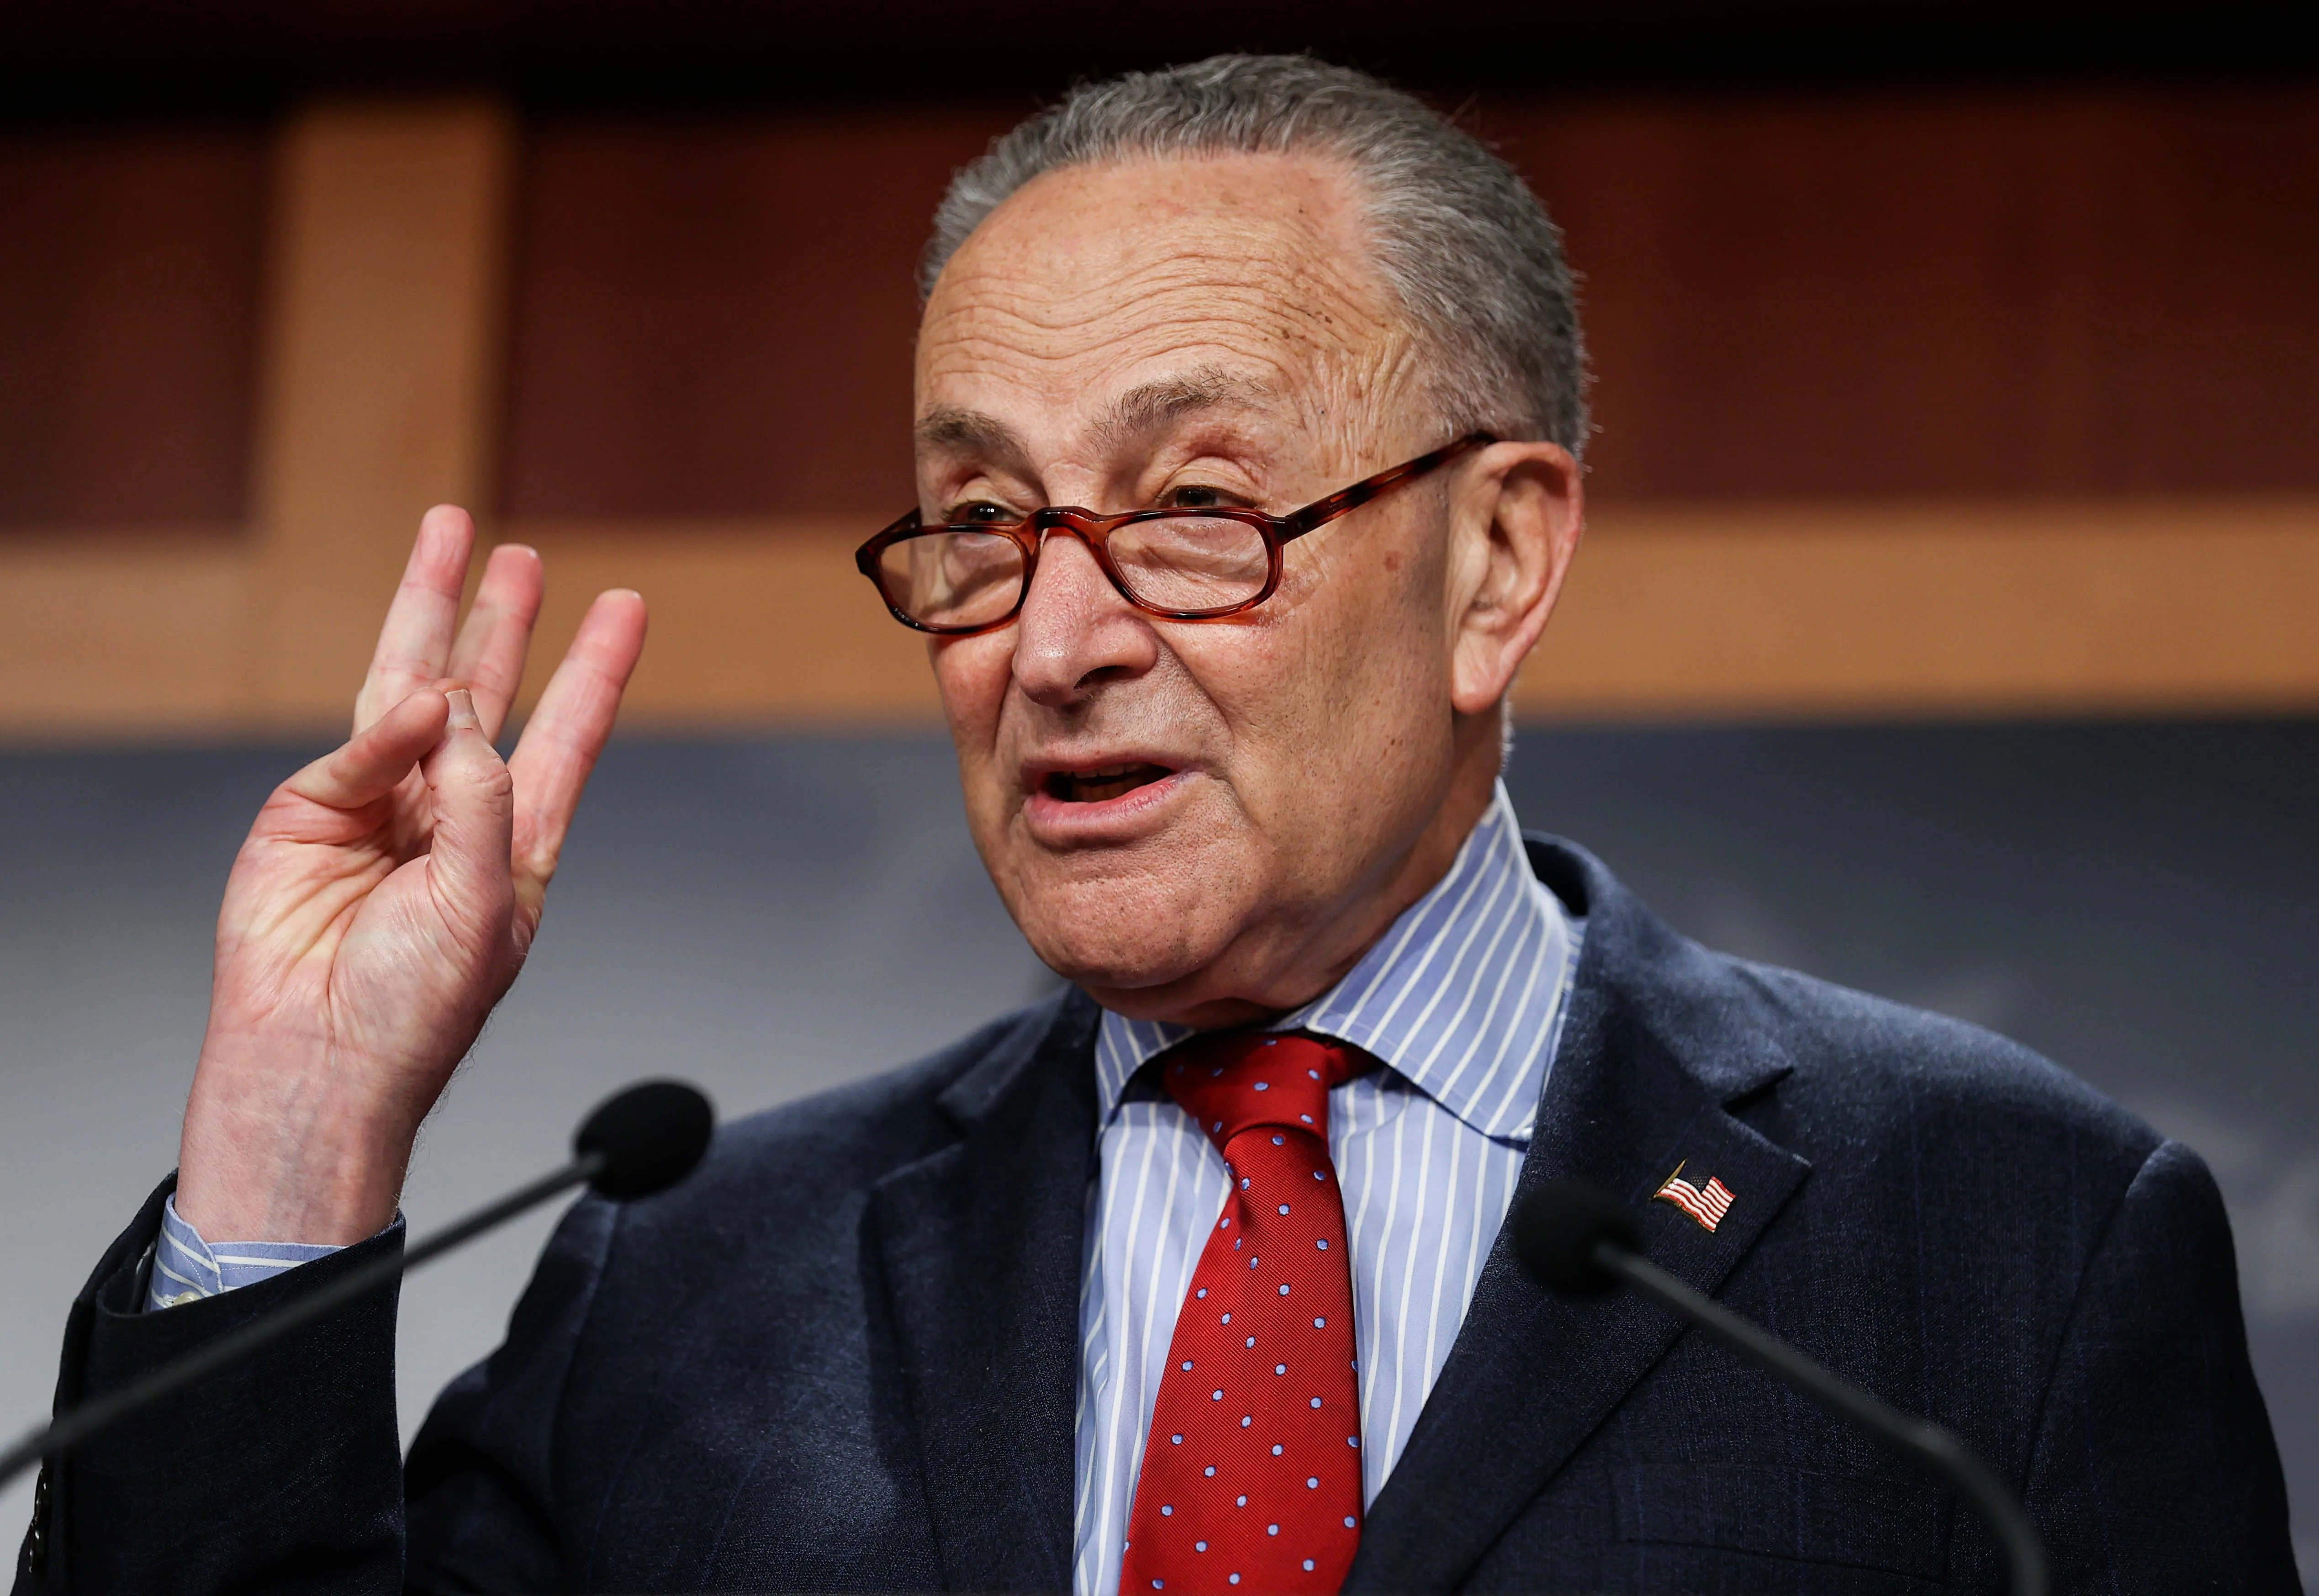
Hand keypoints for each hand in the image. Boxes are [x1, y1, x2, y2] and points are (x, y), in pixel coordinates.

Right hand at [175, 507, 647, 1243]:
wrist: (316, 1060)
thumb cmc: (412, 1011)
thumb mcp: (482, 904)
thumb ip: (477, 800)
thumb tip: (449, 712)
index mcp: (514, 842)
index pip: (567, 734)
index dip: (596, 671)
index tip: (626, 610)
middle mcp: (451, 813)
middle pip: (486, 692)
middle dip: (503, 622)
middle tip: (523, 559)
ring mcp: (380, 805)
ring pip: (411, 687)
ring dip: (433, 614)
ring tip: (453, 540)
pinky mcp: (312, 810)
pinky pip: (361, 744)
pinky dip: (386, 726)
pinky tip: (411, 709)